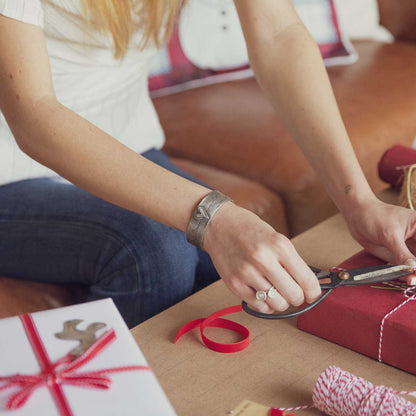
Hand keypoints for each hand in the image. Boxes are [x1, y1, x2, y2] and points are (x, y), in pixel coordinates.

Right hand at [203, 202, 321, 313]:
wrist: (218, 224)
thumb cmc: (249, 230)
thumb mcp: (276, 238)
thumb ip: (291, 261)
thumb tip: (308, 286)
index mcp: (279, 245)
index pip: (307, 280)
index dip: (314, 292)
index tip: (312, 294)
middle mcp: (263, 259)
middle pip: (293, 296)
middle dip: (298, 298)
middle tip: (293, 292)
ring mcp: (247, 273)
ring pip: (277, 304)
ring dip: (280, 301)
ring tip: (275, 290)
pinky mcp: (234, 284)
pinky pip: (259, 306)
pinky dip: (265, 304)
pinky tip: (262, 293)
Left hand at [343, 197, 415, 284]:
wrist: (357, 215)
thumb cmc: (375, 217)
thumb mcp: (389, 235)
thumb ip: (402, 254)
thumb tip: (414, 270)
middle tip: (412, 279)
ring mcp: (410, 249)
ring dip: (412, 275)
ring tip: (407, 279)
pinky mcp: (400, 256)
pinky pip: (405, 269)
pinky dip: (402, 274)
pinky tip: (394, 270)